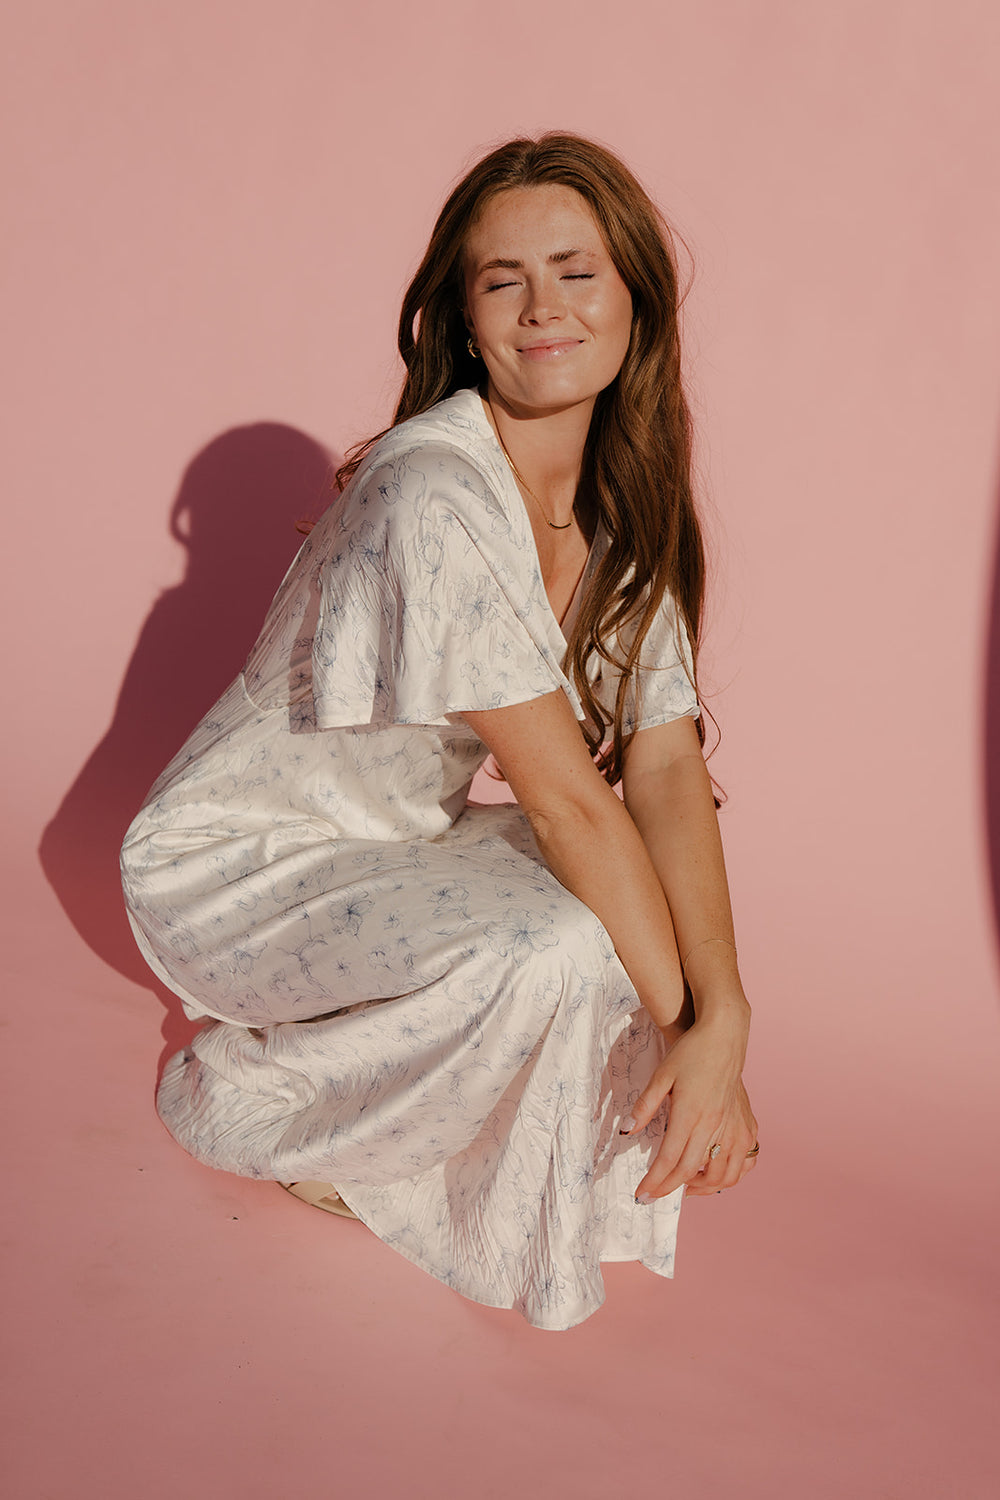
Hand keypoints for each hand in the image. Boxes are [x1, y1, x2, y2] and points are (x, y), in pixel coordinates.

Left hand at [626, 1006, 757, 1199]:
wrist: (724, 1034)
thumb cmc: (690, 1052)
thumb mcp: (661, 1075)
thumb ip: (644, 1106)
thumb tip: (626, 1131)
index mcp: (690, 1114)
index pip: (669, 1161)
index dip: (654, 1182)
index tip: (641, 1194)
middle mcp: (715, 1125)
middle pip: (691, 1171)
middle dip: (668, 1189)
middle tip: (652, 1196)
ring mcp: (735, 1126)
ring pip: (723, 1175)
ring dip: (702, 1188)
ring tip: (683, 1186)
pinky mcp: (747, 1124)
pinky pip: (744, 1162)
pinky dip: (731, 1176)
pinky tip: (715, 1173)